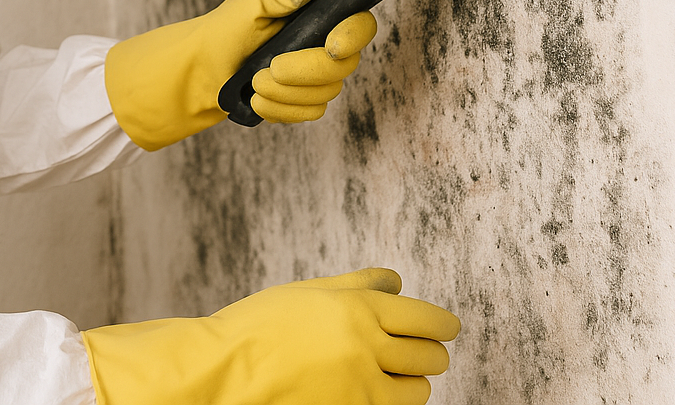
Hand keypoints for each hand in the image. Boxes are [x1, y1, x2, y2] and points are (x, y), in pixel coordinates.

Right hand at [82, 267, 460, 404]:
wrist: (226, 372)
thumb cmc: (258, 326)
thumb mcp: (307, 292)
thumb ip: (357, 284)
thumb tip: (395, 281)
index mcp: (358, 308)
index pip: (427, 318)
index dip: (444, 324)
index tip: (449, 328)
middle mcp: (366, 347)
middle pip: (430, 356)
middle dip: (431, 353)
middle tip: (422, 351)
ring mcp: (360, 387)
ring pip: (418, 391)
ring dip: (414, 382)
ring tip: (396, 375)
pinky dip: (389, 402)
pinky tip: (373, 391)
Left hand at [104, 0, 377, 149]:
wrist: (198, 71)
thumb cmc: (226, 29)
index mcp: (317, 15)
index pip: (360, 24)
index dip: (354, 35)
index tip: (332, 44)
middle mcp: (322, 45)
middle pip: (345, 65)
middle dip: (306, 70)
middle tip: (271, 67)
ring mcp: (314, 77)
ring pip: (327, 92)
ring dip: (285, 91)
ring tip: (255, 81)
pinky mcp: (301, 102)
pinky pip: (309, 113)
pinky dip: (280, 108)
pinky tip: (257, 98)